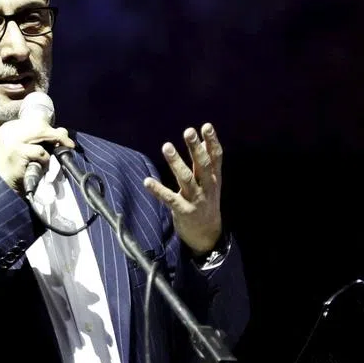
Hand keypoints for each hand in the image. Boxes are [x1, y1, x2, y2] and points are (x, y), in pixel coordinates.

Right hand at [0, 119, 74, 191]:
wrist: (5, 187)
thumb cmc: (19, 168)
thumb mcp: (29, 149)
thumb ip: (43, 139)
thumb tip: (63, 132)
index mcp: (10, 127)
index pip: (35, 120)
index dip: (51, 128)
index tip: (61, 135)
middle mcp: (9, 131)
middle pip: (40, 125)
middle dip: (56, 134)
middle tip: (67, 144)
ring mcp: (12, 140)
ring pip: (42, 133)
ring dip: (51, 146)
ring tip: (48, 158)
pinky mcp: (17, 151)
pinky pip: (40, 151)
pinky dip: (45, 159)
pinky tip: (40, 166)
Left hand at [143, 123, 223, 256]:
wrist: (207, 235)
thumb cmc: (206, 203)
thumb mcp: (210, 183)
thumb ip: (206, 162)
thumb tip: (204, 139)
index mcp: (215, 179)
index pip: (216, 158)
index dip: (212, 142)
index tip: (206, 126)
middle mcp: (207, 188)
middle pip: (203, 165)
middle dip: (196, 148)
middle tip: (188, 131)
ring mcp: (196, 200)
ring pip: (186, 179)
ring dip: (176, 162)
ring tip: (166, 146)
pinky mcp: (184, 212)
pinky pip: (170, 199)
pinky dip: (158, 190)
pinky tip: (147, 181)